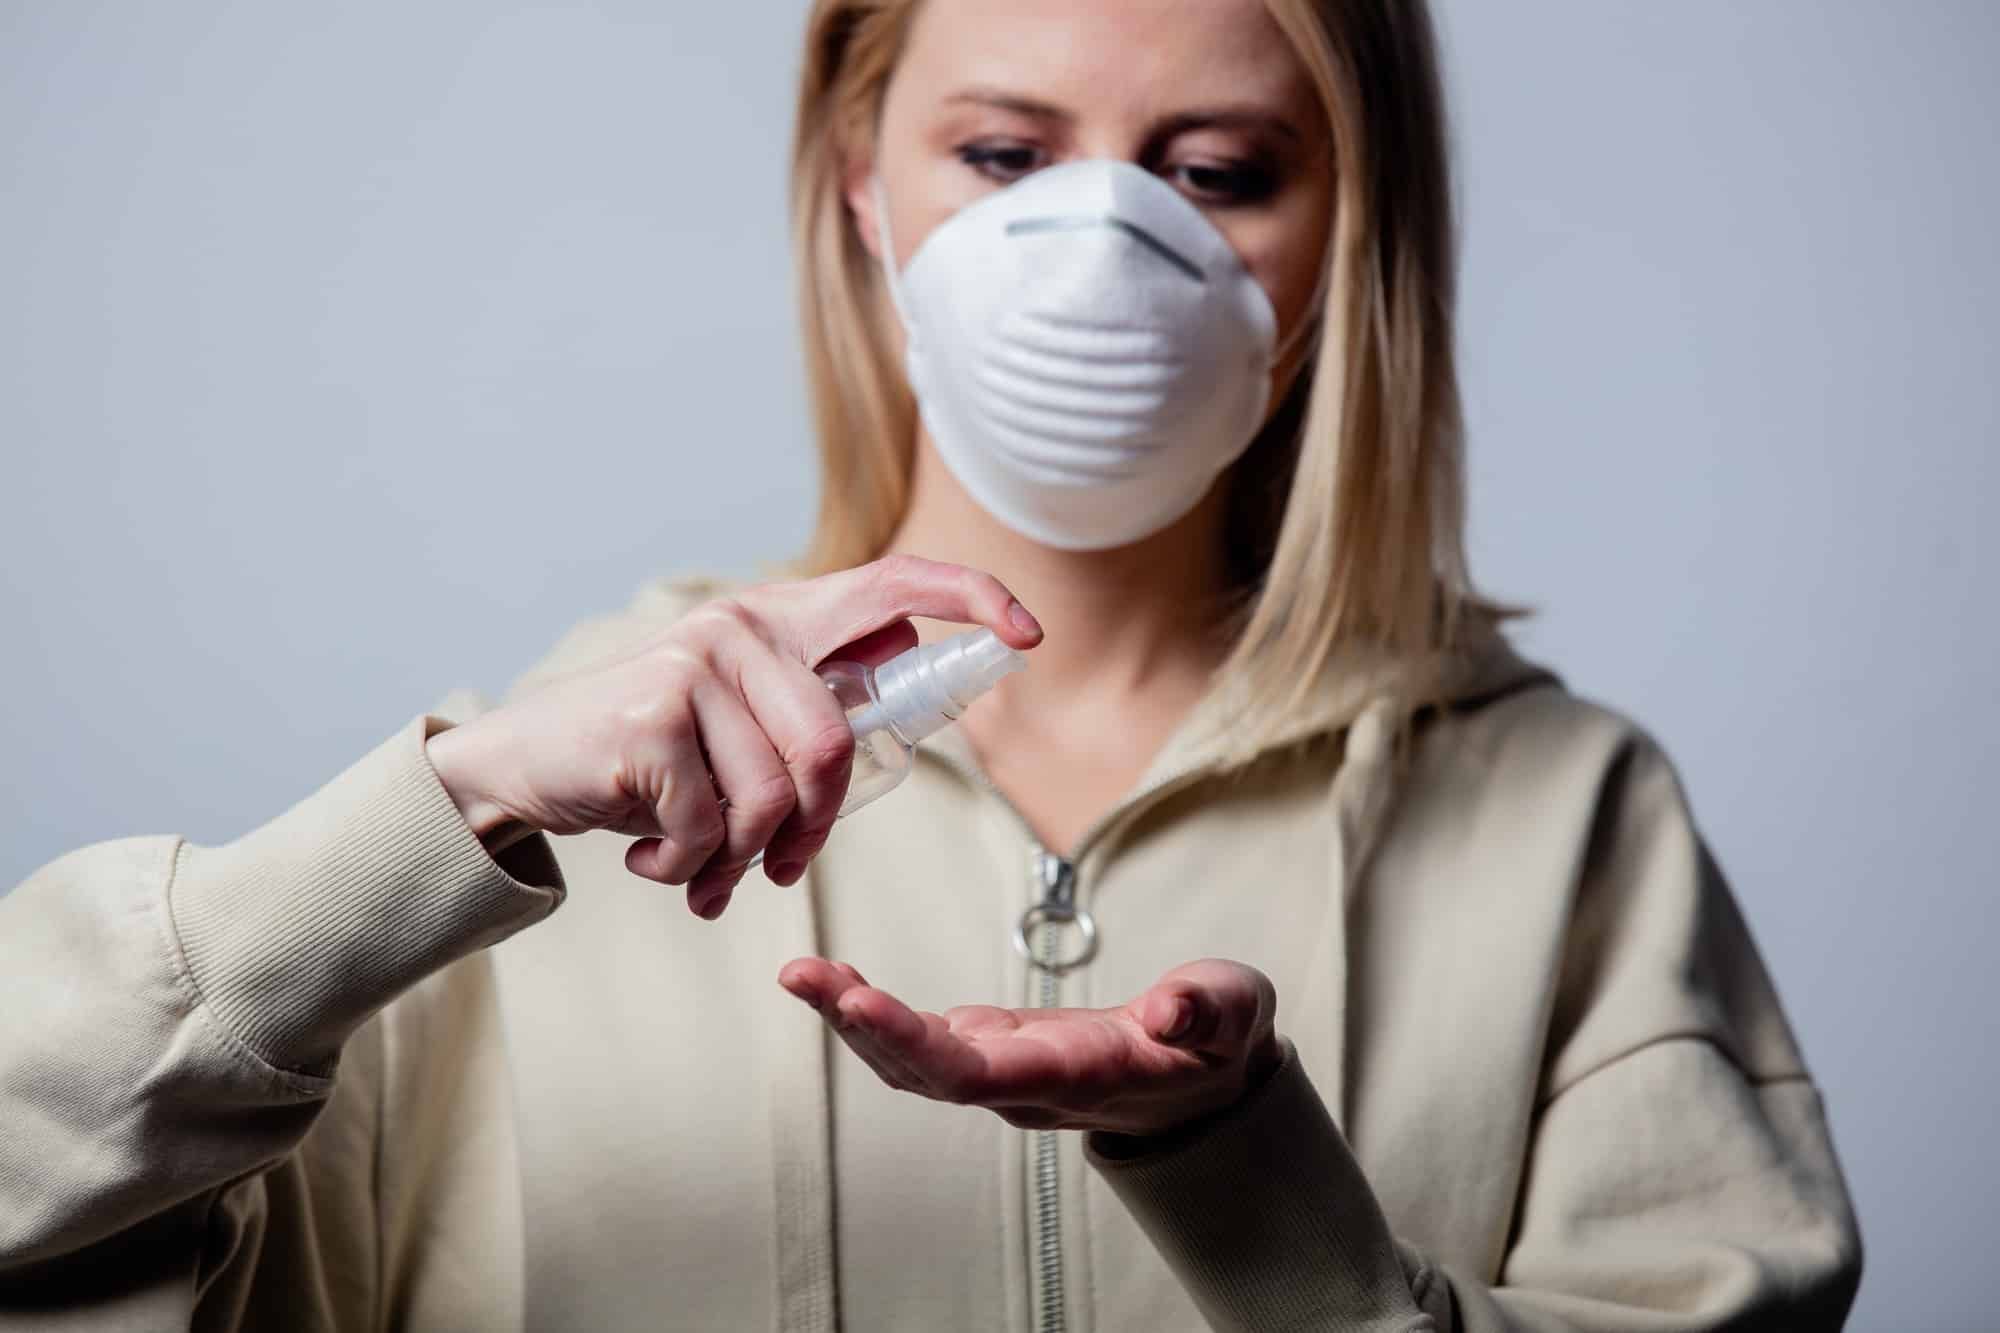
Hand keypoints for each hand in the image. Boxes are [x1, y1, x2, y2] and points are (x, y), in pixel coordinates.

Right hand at [424, 556, 1041, 918]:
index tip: (1028, 634)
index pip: (893, 582)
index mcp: (776, 619)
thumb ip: (810, 703)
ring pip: (773, 801)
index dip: (969, 598)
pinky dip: (683, 865)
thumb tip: (906, 684)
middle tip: (778, 871)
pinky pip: (712, 828)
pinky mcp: (653, 721)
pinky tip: (650, 853)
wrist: (525, 765)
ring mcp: (693, 667)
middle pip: (834, 749)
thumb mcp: (736, 714)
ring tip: (699, 870)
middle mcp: (739, 627)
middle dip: (811, 833)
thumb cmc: (650, 753)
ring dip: (738, 861)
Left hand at [778, 957, 1281, 1136]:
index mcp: (1077, 1075)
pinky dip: (870, 1009)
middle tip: (804, 977)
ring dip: (851, 1017)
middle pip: (926, 1072)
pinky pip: (916, 1038)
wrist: (1204, 1075)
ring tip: (801, 973)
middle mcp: (1025, 1082)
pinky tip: (835, 978)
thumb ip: (1205, 1012)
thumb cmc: (1215, 1040)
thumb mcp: (1231, 1014)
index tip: (863, 1004)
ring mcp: (1002, 1069)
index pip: (983, 1074)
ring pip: (911, 1060)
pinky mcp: (991, 1048)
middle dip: (861, 1026)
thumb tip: (1168, 1010)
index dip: (917, 1043)